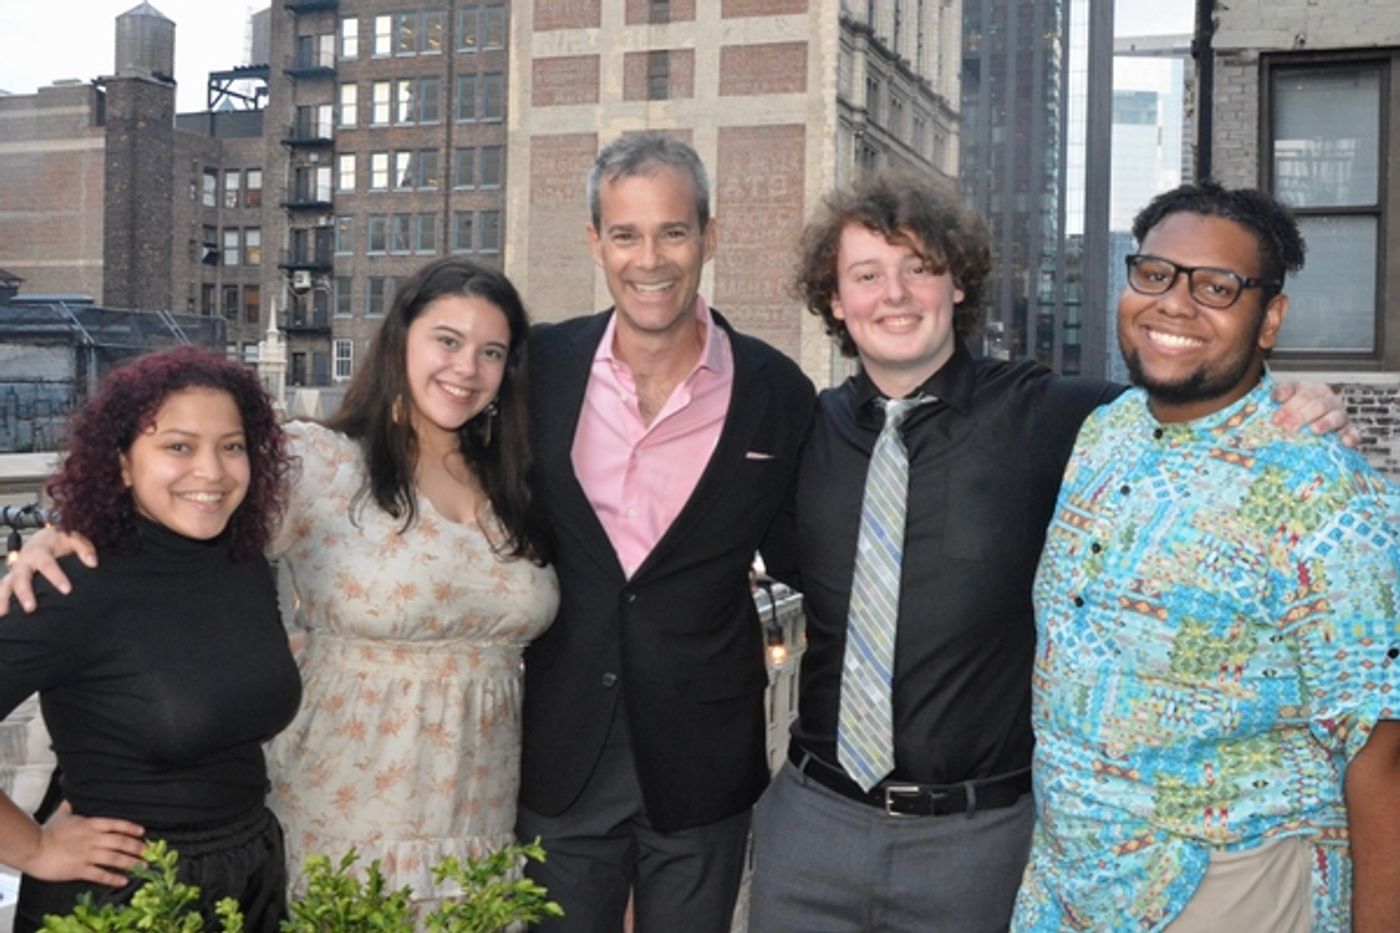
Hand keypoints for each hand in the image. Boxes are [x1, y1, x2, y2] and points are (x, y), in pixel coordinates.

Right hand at [0, 527, 95, 615]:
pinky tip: (0, 613)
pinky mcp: (12, 578)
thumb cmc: (61, 540)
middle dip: (25, 593)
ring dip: (4, 598)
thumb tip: (93, 563)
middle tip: (31, 608)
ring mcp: (16, 570)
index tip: (67, 590)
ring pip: (6, 584)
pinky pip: (3, 588)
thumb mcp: (74, 538)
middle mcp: (25, 561)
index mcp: (40, 550)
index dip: (56, 577)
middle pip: (21, 577)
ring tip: (4, 613)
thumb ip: (84, 548)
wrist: (44, 536)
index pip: (47, 564)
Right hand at [22, 802, 145, 886]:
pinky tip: (124, 881)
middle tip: (149, 852)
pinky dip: (113, 878)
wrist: (32, 848)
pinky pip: (100, 874)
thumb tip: (71, 797)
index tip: (142, 832)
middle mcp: (92, 838)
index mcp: (90, 824)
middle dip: (137, 847)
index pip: (116, 824)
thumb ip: (70, 807)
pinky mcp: (79, 869)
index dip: (131, 828)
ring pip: (115, 858)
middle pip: (121, 842)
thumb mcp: (61, 815)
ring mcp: (87, 854)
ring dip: (131, 863)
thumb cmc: (46, 832)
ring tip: (143, 866)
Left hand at [1271, 380, 1359, 446]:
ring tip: (1313, 430)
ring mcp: (1342, 414)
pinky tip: (1345, 442)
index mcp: (1316, 390)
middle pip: (1318, 406)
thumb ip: (1283, 392)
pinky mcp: (1350, 429)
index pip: (1304, 395)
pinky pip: (1353, 433)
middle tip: (1287, 428)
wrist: (1316, 420)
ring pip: (1336, 417)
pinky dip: (1351, 437)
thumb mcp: (1290, 395)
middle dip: (1301, 416)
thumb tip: (1277, 396)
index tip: (1276, 419)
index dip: (1289, 406)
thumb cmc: (1299, 408)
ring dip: (1325, 423)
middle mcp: (1331, 400)